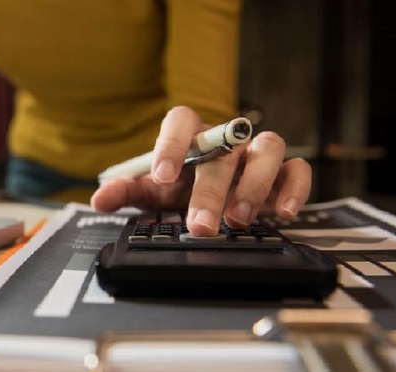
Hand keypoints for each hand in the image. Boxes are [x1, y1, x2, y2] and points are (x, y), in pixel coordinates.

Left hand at [90, 106, 310, 235]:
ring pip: (268, 148)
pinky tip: (285, 212)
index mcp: (190, 137)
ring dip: (254, 184)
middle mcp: (225, 139)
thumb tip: (99, 199)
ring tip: (239, 219)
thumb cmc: (179, 186)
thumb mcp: (151, 191)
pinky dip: (296, 187)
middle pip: (223, 151)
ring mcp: (255, 153)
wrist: (208, 195)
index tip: (162, 175)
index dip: (172, 145)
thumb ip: (126, 191)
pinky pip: (297, 169)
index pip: (182, 121)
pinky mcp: (282, 172)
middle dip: (211, 191)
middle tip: (200, 226)